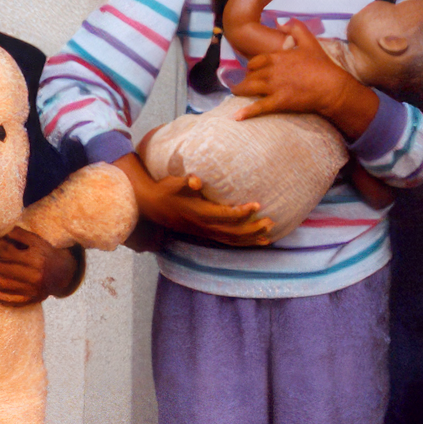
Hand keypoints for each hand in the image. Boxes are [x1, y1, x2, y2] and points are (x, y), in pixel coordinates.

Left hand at [0, 227, 78, 304]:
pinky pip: (11, 298)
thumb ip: (17, 234)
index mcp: (36, 257)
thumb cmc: (45, 252)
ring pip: (5, 284)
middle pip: (4, 269)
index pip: (8, 252)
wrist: (62, 273)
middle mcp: (35, 274)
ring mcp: (34, 288)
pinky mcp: (32, 299)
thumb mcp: (35, 240)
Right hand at [115, 152, 273, 246]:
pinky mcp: (207, 234)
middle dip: (253, 228)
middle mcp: (204, 226)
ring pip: (232, 239)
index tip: (257, 204)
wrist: (152, 207)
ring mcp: (206, 232)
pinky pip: (228, 242)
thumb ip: (186, 181)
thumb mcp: (173, 183)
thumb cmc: (166, 191)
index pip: (225, 216)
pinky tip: (258, 241)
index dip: (242, 212)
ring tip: (269, 232)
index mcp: (200, 213)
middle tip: (270, 221)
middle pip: (233, 232)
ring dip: (251, 238)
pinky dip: (244, 243)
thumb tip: (196, 180)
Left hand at [232, 20, 378, 138]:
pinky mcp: (278, 102)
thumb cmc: (321, 65)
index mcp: (277, 57)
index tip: (251, 71)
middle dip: (245, 80)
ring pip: (249, 88)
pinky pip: (258, 107)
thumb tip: (281, 23)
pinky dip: (246, 112)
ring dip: (240, 91)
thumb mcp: (309, 41)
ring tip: (235, 94)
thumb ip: (295, 28)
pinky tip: (236, 117)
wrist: (331, 86)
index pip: (255, 62)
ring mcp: (273, 87)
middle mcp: (271, 71)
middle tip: (243, 84)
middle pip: (249, 75)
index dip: (251, 67)